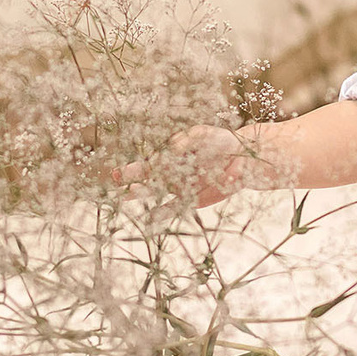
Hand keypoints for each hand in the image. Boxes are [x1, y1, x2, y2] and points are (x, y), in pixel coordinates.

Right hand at [116, 124, 251, 207]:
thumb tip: (174, 146)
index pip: (149, 161)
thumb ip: (189, 138)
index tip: (119, 171)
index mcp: (172, 154)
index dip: (134, 167)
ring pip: (155, 191)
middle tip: (113, 179)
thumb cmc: (222, 142)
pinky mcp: (190, 200)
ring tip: (126, 196)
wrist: (243, 160)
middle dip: (130, 177)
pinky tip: (149, 220)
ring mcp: (179, 186)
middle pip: (146, 175)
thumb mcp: (206, 135)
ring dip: (141, 194)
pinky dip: (160, 215)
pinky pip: (172, 208)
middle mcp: (171, 171)